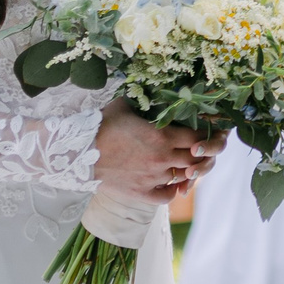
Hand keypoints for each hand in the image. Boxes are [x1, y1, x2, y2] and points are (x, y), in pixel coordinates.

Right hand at [91, 99, 216, 203]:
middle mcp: (163, 159)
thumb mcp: (126, 105)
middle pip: (196, 159)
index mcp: (163, 136)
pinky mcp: (141, 192)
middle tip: (199, 149)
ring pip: (183, 176)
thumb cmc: (101, 125)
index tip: (205, 132)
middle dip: (201, 153)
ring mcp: (153, 178)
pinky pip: (166, 196)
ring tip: (185, 163)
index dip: (205, 135)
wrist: (78, 152)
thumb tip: (154, 87)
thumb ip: (146, 101)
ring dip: (187, 170)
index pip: (199, 138)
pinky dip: (172, 190)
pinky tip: (170, 183)